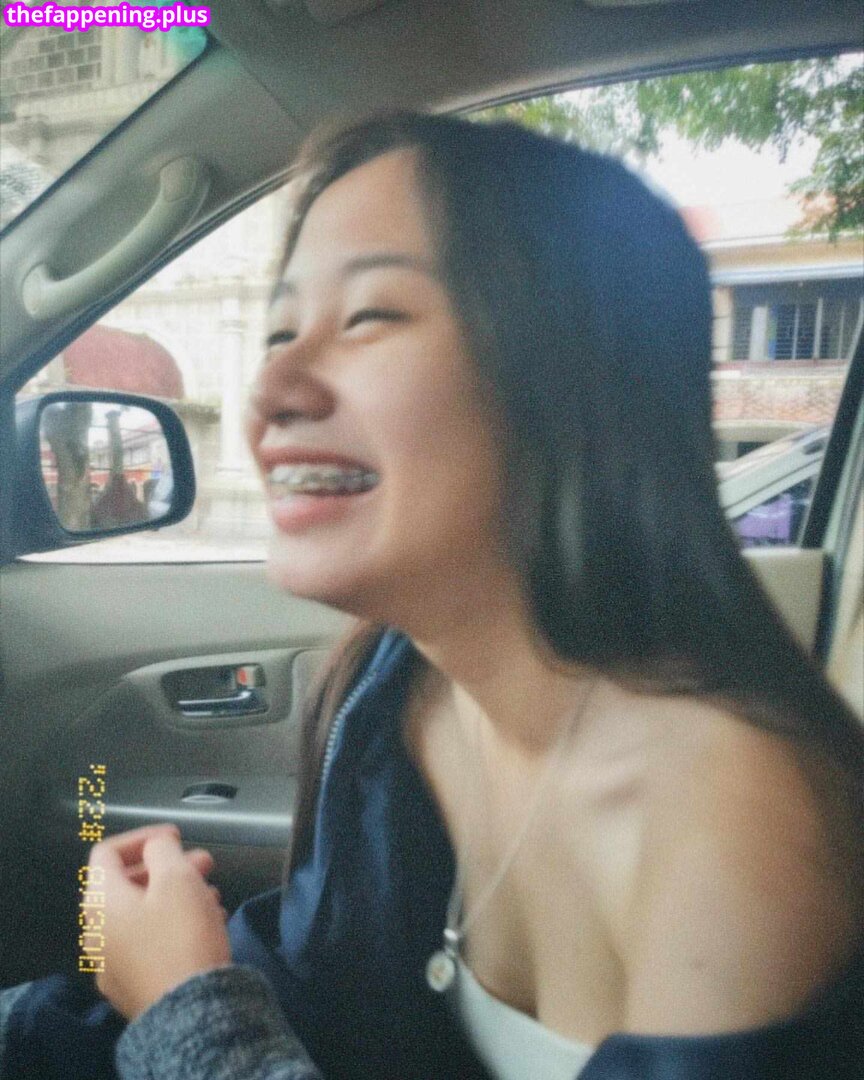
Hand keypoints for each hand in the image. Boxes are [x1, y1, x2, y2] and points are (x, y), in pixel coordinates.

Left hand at [87, 823, 231, 1020]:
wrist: (189, 1011)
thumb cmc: (180, 934)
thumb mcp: (177, 878)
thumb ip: (162, 850)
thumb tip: (154, 848)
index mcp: (101, 901)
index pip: (106, 852)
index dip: (142, 836)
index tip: (176, 837)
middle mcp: (97, 931)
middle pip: (126, 884)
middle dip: (167, 867)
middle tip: (203, 863)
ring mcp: (111, 962)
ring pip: (142, 913)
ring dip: (175, 895)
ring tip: (211, 894)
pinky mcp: (131, 984)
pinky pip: (148, 941)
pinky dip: (172, 923)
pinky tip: (204, 925)